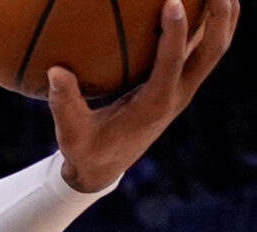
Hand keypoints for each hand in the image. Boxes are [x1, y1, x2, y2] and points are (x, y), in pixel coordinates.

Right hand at [51, 0, 236, 193]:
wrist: (104, 168)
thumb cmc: (86, 150)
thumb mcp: (71, 135)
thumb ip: (64, 104)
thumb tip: (54, 71)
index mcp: (153, 107)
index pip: (171, 66)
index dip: (175, 34)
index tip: (172, 1)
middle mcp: (177, 95)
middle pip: (212, 51)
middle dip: (219, 16)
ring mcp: (183, 87)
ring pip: (216, 47)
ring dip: (224, 14)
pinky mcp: (181, 81)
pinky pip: (205, 47)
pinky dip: (213, 21)